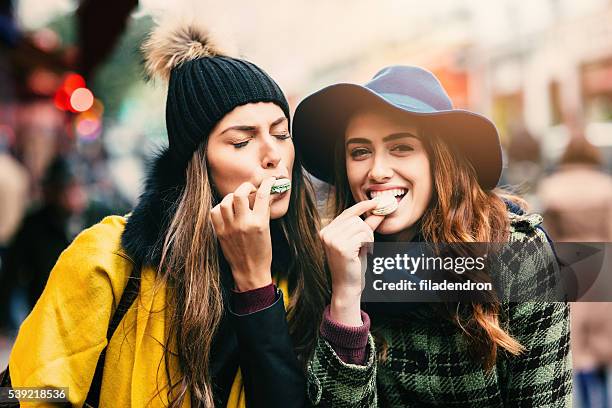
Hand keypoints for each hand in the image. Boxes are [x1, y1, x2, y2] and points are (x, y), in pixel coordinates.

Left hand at [211, 177, 275, 290]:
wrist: (250, 271)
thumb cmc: (262, 252)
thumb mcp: (267, 230)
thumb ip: (264, 211)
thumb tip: (267, 194)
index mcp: (259, 223)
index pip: (262, 195)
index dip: (267, 184)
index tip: (269, 182)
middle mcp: (243, 224)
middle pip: (240, 194)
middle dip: (246, 187)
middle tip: (250, 190)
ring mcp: (230, 228)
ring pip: (226, 201)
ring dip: (232, 197)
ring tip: (238, 200)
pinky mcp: (220, 233)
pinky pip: (215, 212)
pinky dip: (220, 207)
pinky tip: (227, 210)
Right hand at [319, 200, 384, 325]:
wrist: (347, 286)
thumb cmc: (353, 265)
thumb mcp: (359, 241)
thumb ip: (367, 225)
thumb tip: (379, 210)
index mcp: (326, 231)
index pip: (347, 213)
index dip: (363, 206)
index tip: (377, 202)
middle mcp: (326, 233)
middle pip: (356, 219)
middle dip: (366, 231)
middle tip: (365, 245)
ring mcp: (332, 240)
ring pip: (361, 226)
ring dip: (368, 238)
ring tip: (362, 250)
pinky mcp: (341, 247)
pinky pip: (363, 235)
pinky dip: (368, 243)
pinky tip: (362, 253)